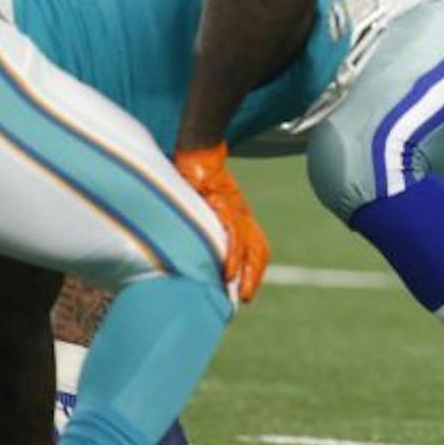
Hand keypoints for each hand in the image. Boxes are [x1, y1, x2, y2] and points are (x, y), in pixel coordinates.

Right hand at [173, 143, 268, 302]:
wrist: (197, 146)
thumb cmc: (194, 174)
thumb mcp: (200, 203)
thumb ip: (201, 223)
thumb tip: (186, 246)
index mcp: (238, 214)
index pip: (256, 245)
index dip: (255, 268)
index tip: (248, 291)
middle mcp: (240, 213)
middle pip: (257, 248)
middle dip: (254, 275)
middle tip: (246, 299)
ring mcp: (233, 207)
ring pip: (246, 243)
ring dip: (243, 271)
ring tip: (238, 292)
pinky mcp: (222, 203)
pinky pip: (231, 232)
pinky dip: (231, 254)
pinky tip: (227, 272)